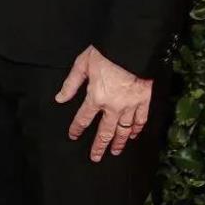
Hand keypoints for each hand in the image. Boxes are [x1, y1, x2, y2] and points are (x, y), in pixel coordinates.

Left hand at [55, 45, 152, 161]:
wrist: (131, 47)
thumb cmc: (106, 53)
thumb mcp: (82, 64)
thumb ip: (71, 83)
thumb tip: (60, 98)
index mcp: (96, 97)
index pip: (84, 118)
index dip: (77, 128)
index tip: (73, 135)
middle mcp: (113, 106)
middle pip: (105, 132)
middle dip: (98, 146)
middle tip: (95, 157)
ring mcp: (130, 106)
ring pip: (123, 130)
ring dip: (118, 142)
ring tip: (114, 152)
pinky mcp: (144, 101)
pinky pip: (140, 120)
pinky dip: (136, 130)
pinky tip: (133, 135)